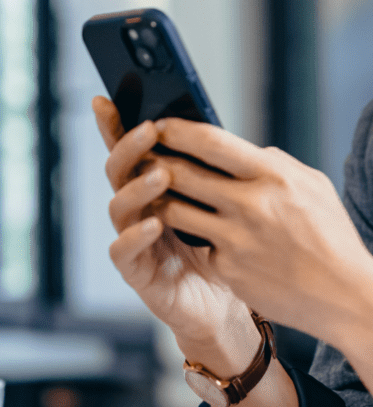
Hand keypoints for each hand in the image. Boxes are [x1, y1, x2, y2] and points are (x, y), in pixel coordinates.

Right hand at [94, 96, 253, 348]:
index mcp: (160, 190)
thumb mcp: (228, 206)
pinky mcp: (139, 274)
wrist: (231, 309)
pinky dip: (135, 236)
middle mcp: (141, 211)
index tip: (108, 97)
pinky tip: (154, 223)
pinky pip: (124, 252)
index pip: (137, 152)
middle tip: (150, 130)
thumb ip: (218, 175)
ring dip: (137, 188)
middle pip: (121, 171)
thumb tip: (224, 134)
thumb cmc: (230, 252)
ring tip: (160, 173)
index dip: (118, 126)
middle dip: (129, 148)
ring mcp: (136, 242)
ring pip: (119, 207)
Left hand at [140, 115, 372, 340]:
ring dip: (160, 200)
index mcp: (274, 176)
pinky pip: (197, 245)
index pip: (210, 142)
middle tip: (142, 156)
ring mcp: (236, 240)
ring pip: (175, 211)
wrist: (345, 295)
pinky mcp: (228, 270)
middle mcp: (251, 205)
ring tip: (154, 192)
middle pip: (181, 173)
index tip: (159, 124)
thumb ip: (276, 164)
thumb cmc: (332, 236)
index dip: (177, 130)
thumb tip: (243, 150)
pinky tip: (189, 233)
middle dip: (155, 162)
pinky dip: (192, 236)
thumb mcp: (314, 186)